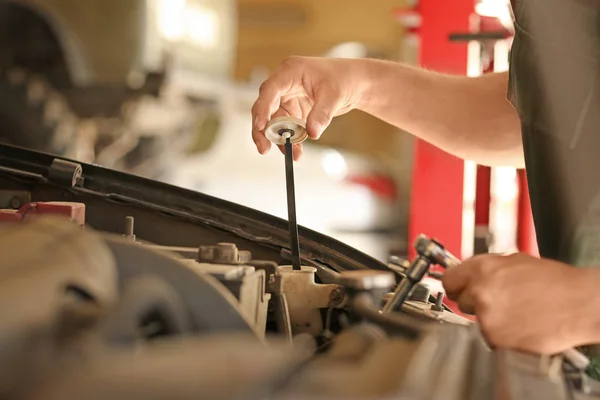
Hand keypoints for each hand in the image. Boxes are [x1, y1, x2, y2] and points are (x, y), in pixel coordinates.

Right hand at [251, 56, 371, 159]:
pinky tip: (297, 152)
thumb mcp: (334, 96)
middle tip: (264, 148)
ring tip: (292, 154)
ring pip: (274, 121)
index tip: (260, 128)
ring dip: (280, 139)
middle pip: (264, 107)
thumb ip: (321, 114)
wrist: (355, 83)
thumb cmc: (344, 79)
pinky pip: (286, 127)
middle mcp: (284, 83)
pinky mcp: (293, 109)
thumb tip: (312, 133)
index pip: (269, 90)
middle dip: (262, 129)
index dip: (262, 109)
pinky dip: (290, 140)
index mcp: (290, 71)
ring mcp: (287, 97)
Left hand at [442, 252, 598, 354]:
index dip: (456, 286)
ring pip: (476, 321)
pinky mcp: (495, 338)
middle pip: (461, 301)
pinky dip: (502, 335)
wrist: (579, 304)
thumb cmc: (554, 282)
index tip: (459, 290)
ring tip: (516, 314)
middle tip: (498, 303)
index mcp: (482, 268)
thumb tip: (471, 275)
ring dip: (491, 320)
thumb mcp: (515, 261)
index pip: (449, 279)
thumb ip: (488, 268)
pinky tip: (520, 327)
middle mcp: (479, 291)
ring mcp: (486, 317)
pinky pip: (490, 337)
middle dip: (476, 303)